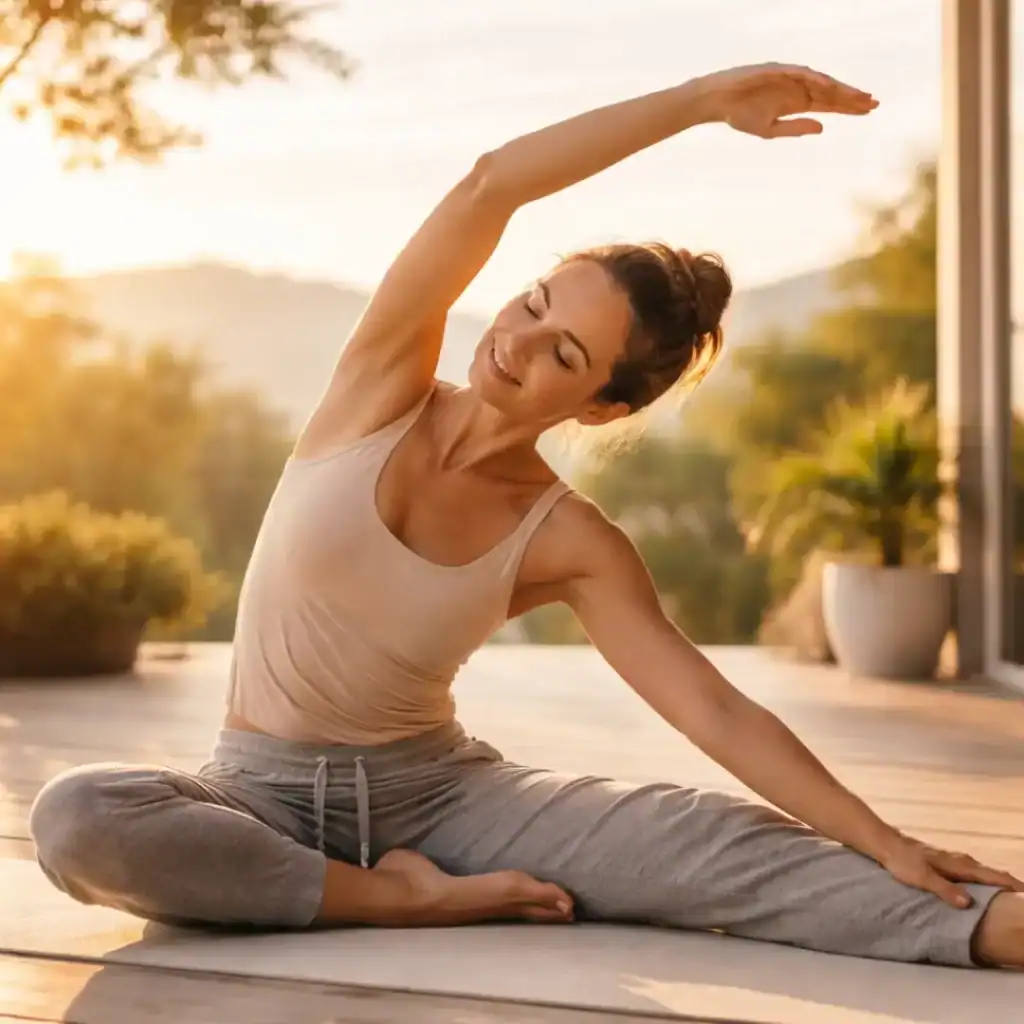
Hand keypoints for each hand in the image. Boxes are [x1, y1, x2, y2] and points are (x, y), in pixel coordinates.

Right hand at [694, 63, 877, 138]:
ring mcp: (789, 77)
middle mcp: (797, 88)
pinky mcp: (779, 70)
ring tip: (859, 97)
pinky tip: (831, 88)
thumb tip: (823, 127)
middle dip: (852, 98)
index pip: (829, 104)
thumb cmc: (739, 116)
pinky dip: (817, 80)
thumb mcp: (770, 129)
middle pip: (831, 92)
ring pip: (821, 82)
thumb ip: (796, 128)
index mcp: (796, 103)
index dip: (848, 107)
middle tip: (874, 104)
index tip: (868, 111)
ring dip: (840, 89)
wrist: (717, 102)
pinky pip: (802, 74)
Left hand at [878, 835, 1023, 907]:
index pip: (990, 875)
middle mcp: (958, 859)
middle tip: (1020, 894)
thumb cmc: (903, 861)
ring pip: (978, 869)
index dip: (1009, 883)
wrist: (885, 843)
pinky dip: (979, 876)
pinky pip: (967, 869)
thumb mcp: (923, 879)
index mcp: (958, 865)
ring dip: (992, 878)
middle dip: (1006, 881)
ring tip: (1004, 890)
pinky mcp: (941, 860)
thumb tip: (969, 903)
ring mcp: (950, 858)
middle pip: (988, 871)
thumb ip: (946, 890)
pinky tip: (975, 882)